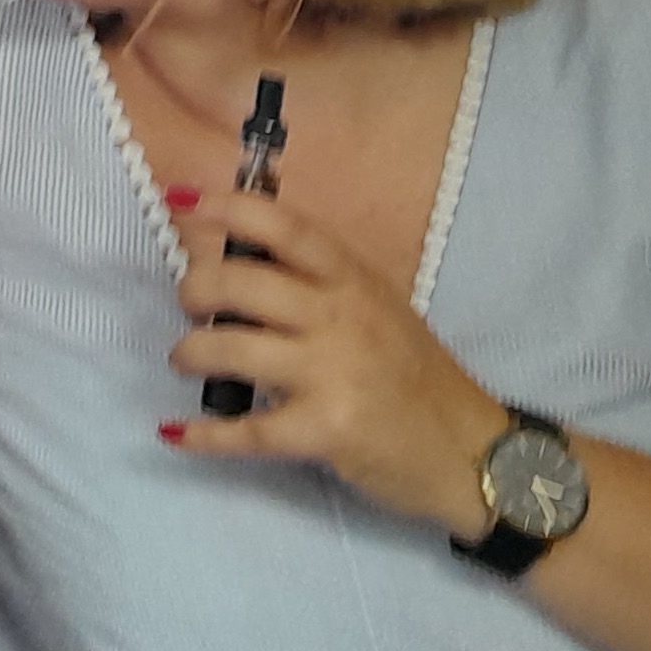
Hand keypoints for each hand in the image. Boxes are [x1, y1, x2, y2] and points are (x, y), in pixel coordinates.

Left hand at [161, 183, 509, 537]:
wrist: (471, 451)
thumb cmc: (415, 375)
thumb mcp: (378, 307)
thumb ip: (319, 283)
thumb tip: (239, 258)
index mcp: (351, 280)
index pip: (283, 227)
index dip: (227, 207)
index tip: (182, 199)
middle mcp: (339, 316)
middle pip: (238, 283)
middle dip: (193, 290)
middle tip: (188, 305)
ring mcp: (331, 373)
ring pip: (229, 348)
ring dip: (190, 353)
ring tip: (187, 360)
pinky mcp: (326, 430)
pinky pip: (247, 429)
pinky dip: (204, 434)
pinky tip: (179, 433)